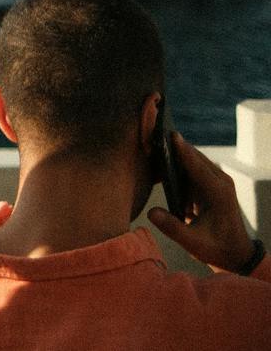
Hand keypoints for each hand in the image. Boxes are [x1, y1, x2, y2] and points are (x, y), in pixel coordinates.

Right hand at [146, 131, 256, 273]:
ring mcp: (216, 181)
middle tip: (152, 136)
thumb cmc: (216, 248)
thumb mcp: (193, 243)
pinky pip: (192, 167)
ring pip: (192, 160)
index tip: (168, 133)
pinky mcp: (210, 184)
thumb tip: (151, 212)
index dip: (181, 150)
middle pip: (194, 156)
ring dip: (175, 152)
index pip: (196, 166)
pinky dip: (177, 162)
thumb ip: (172, 227)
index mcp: (218, 193)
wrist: (235, 253)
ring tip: (152, 145)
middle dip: (174, 146)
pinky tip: (160, 162)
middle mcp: (220, 182)